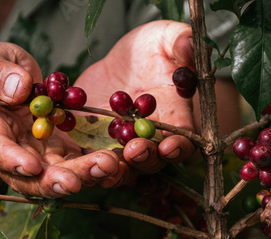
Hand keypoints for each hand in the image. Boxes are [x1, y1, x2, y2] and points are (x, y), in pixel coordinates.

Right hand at [0, 42, 125, 197]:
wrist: (14, 84)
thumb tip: (19, 89)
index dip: (13, 162)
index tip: (33, 166)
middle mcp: (15, 154)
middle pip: (31, 177)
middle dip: (54, 181)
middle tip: (75, 181)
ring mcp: (41, 157)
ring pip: (60, 176)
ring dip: (83, 176)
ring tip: (108, 166)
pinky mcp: (63, 154)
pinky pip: (80, 165)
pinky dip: (98, 167)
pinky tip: (119, 163)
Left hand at [74, 21, 196, 173]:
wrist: (118, 62)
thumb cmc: (150, 49)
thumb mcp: (164, 37)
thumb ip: (180, 41)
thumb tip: (189, 47)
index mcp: (175, 118)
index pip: (183, 139)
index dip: (179, 146)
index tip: (169, 145)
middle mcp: (151, 140)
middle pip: (152, 160)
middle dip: (145, 158)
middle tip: (134, 150)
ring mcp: (123, 146)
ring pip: (124, 168)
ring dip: (117, 170)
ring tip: (109, 164)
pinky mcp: (97, 145)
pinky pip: (93, 162)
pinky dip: (88, 166)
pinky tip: (80, 165)